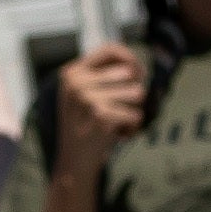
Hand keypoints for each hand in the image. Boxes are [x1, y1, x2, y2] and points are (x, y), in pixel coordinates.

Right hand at [52, 45, 146, 171]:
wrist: (74, 161)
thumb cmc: (84, 126)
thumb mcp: (82, 94)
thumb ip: (102, 75)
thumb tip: (136, 64)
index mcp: (72, 73)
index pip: (110, 49)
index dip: (131, 58)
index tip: (138, 73)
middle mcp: (76, 83)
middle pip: (129, 73)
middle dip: (133, 91)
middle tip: (118, 108)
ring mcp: (87, 99)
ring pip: (138, 93)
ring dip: (133, 109)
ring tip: (115, 121)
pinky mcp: (101, 117)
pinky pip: (137, 115)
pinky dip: (132, 127)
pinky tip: (116, 134)